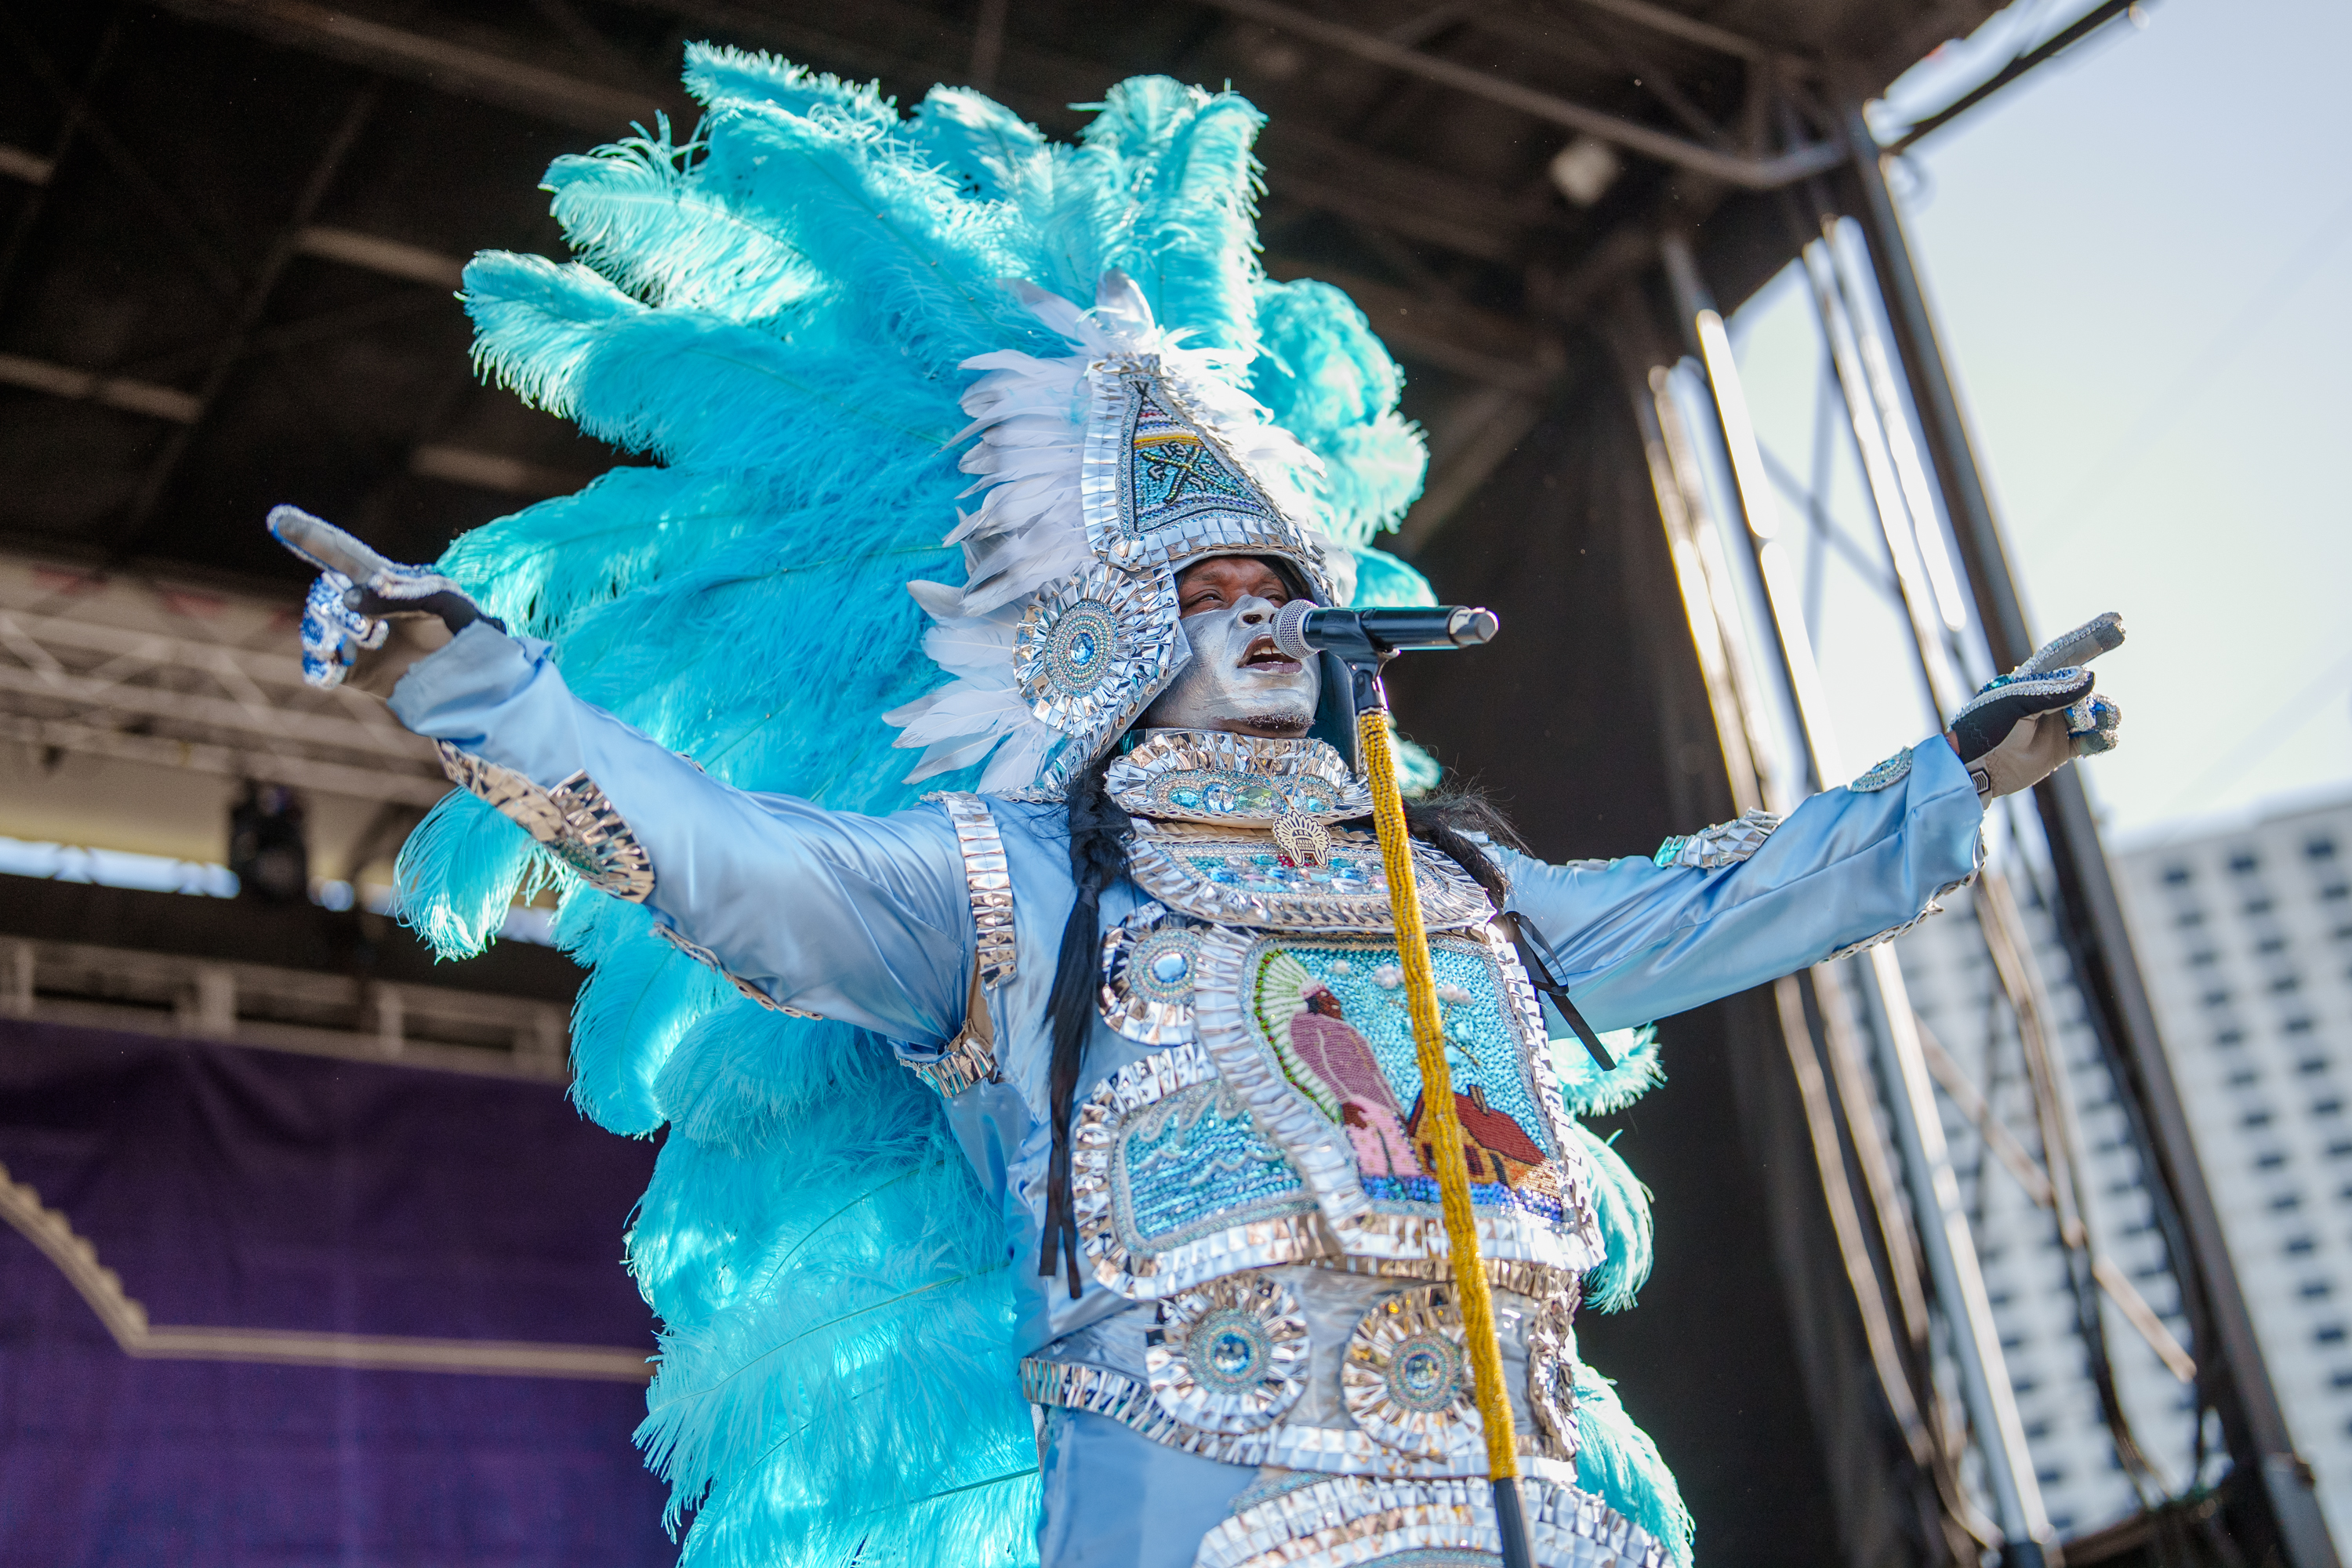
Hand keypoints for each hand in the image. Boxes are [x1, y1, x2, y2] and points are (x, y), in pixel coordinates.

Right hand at [268, 506, 500, 693]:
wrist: (475, 681)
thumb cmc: (466, 631)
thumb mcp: (446, 601)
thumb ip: (403, 592)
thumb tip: (350, 599)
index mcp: (382, 580)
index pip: (341, 552)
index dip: (309, 535)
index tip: (278, 518)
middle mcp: (360, 606)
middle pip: (323, 592)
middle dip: (339, 607)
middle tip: (373, 628)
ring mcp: (352, 640)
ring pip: (315, 627)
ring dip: (330, 633)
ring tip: (370, 642)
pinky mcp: (352, 673)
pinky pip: (317, 669)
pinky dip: (321, 667)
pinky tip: (336, 667)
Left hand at [1947, 612, 2123, 799]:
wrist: (1974, 769)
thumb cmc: (1984, 731)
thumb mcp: (2013, 705)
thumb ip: (2051, 691)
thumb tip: (2089, 676)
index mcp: (2034, 680)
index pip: (2067, 652)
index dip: (2092, 638)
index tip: (2118, 622)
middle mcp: (2050, 698)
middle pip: (2090, 688)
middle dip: (2096, 699)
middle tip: (2080, 717)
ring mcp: (2058, 722)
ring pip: (2099, 712)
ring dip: (2104, 717)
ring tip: (2088, 727)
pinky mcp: (2064, 748)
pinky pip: (2096, 739)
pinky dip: (2104, 739)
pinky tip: (2097, 742)